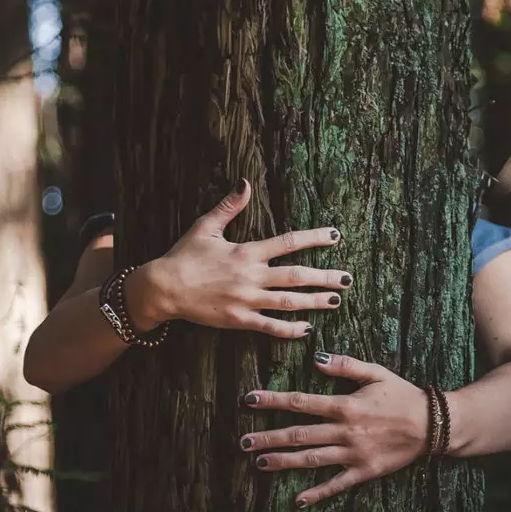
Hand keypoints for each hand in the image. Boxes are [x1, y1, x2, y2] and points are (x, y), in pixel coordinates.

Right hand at [129, 179, 351, 337]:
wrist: (163, 288)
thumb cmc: (184, 256)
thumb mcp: (206, 226)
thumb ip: (230, 206)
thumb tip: (245, 182)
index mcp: (246, 252)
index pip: (287, 243)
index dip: (313, 238)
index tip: (335, 236)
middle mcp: (251, 277)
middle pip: (296, 276)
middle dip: (324, 277)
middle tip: (347, 279)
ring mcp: (246, 301)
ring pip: (288, 303)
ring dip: (314, 302)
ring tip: (335, 301)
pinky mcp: (238, 320)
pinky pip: (269, 326)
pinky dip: (289, 329)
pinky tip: (306, 329)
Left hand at [239, 352, 430, 507]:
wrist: (433, 425)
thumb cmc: (402, 396)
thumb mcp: (376, 373)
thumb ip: (346, 366)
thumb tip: (316, 359)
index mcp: (345, 405)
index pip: (301, 402)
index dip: (273, 400)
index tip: (250, 400)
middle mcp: (344, 431)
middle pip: (299, 434)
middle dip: (268, 437)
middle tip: (243, 442)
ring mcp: (353, 454)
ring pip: (311, 460)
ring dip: (283, 462)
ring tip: (259, 463)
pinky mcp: (364, 471)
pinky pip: (337, 484)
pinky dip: (317, 493)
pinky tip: (298, 500)